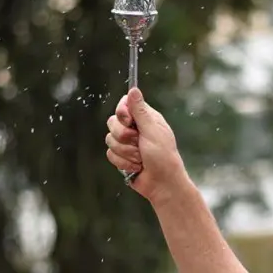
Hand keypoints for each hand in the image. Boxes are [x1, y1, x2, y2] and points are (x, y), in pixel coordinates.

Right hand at [105, 88, 187, 202]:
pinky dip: (123, 162)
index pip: (123, 105)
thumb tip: (133, 89)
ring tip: (140, 158)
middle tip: (139, 143)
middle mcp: (134, 128)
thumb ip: (140, 111)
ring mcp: (127, 143)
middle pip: (112, 122)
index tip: (129, 121)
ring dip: (126, 152)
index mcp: (145, 118)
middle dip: (124, 136)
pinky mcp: (121, 156)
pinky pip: (110, 154)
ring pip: (110, 139)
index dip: (122, 113)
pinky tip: (136, 167)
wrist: (162, 184)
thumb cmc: (163, 157)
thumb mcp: (153, 131)